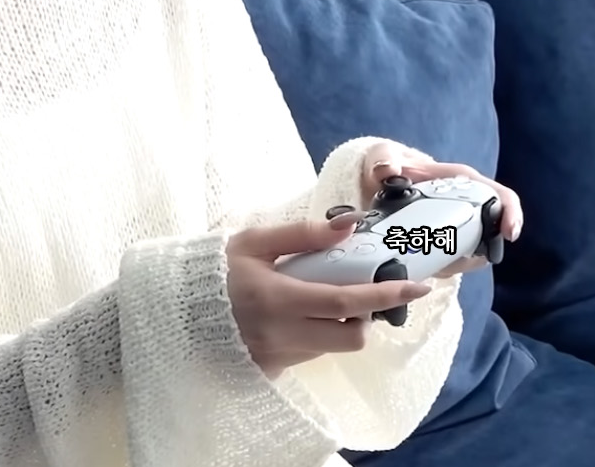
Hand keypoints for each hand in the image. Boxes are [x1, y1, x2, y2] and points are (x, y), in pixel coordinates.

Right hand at [226, 214, 434, 379]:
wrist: (177, 311)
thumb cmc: (215, 270)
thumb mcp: (253, 242)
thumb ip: (302, 234)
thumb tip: (350, 224)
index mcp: (278, 298)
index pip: (346, 303)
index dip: (386, 295)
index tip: (417, 286)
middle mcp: (283, 334)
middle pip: (352, 337)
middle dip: (367, 316)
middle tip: (359, 292)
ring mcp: (278, 356)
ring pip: (333, 347)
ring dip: (341, 326)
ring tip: (321, 300)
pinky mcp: (273, 369)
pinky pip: (311, 354)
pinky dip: (316, 335)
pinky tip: (296, 316)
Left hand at [358, 140, 524, 279]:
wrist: (376, 183)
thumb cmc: (389, 165)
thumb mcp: (384, 157)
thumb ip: (384, 158)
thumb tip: (387, 170)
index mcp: (462, 180)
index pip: (501, 196)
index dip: (511, 214)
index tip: (508, 234)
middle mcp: (466, 203)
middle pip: (493, 231)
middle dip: (483, 250)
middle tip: (461, 260)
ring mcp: (457, 224)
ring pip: (476, 251)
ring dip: (462, 262)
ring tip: (437, 264)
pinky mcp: (445, 242)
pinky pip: (456, 260)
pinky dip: (446, 267)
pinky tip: (427, 267)